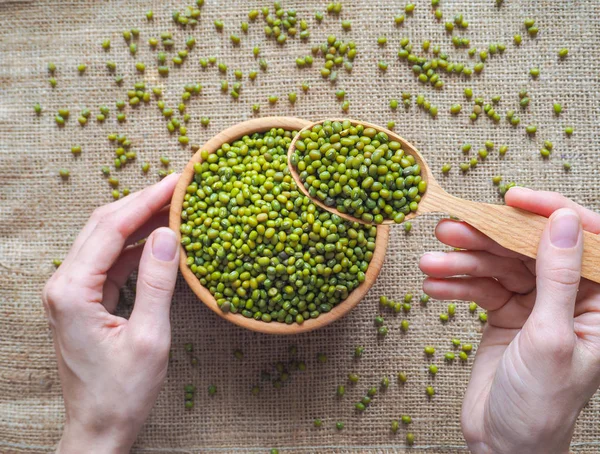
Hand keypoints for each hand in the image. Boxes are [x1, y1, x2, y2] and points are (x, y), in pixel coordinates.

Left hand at [42, 174, 179, 453]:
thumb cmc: (122, 392)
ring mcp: (70, 291)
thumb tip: (168, 234)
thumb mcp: (149, 337)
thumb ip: (158, 283)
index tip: (177, 183)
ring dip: (139, 222)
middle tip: (179, 188)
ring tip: (174, 208)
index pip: (112, 228)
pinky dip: (135, 247)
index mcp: (72, 291)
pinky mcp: (81, 300)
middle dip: (142, 203)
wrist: (98, 428)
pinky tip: (159, 241)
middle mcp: (63, 284)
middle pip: (103, 225)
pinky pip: (110, 261)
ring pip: (105, 239)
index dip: (147, 200)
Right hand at [419, 188, 599, 453]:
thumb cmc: (540, 404)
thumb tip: (564, 222)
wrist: (504, 445)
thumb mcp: (549, 338)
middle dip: (487, 239)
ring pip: (499, 266)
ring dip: (462, 263)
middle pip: (529, 248)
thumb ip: (557, 277)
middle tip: (449, 230)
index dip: (550, 211)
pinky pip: (481, 287)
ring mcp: (536, 304)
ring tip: (429, 262)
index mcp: (599, 303)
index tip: (512, 199)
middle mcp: (570, 297)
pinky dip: (457, 285)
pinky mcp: (507, 313)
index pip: (584, 240)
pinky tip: (433, 286)